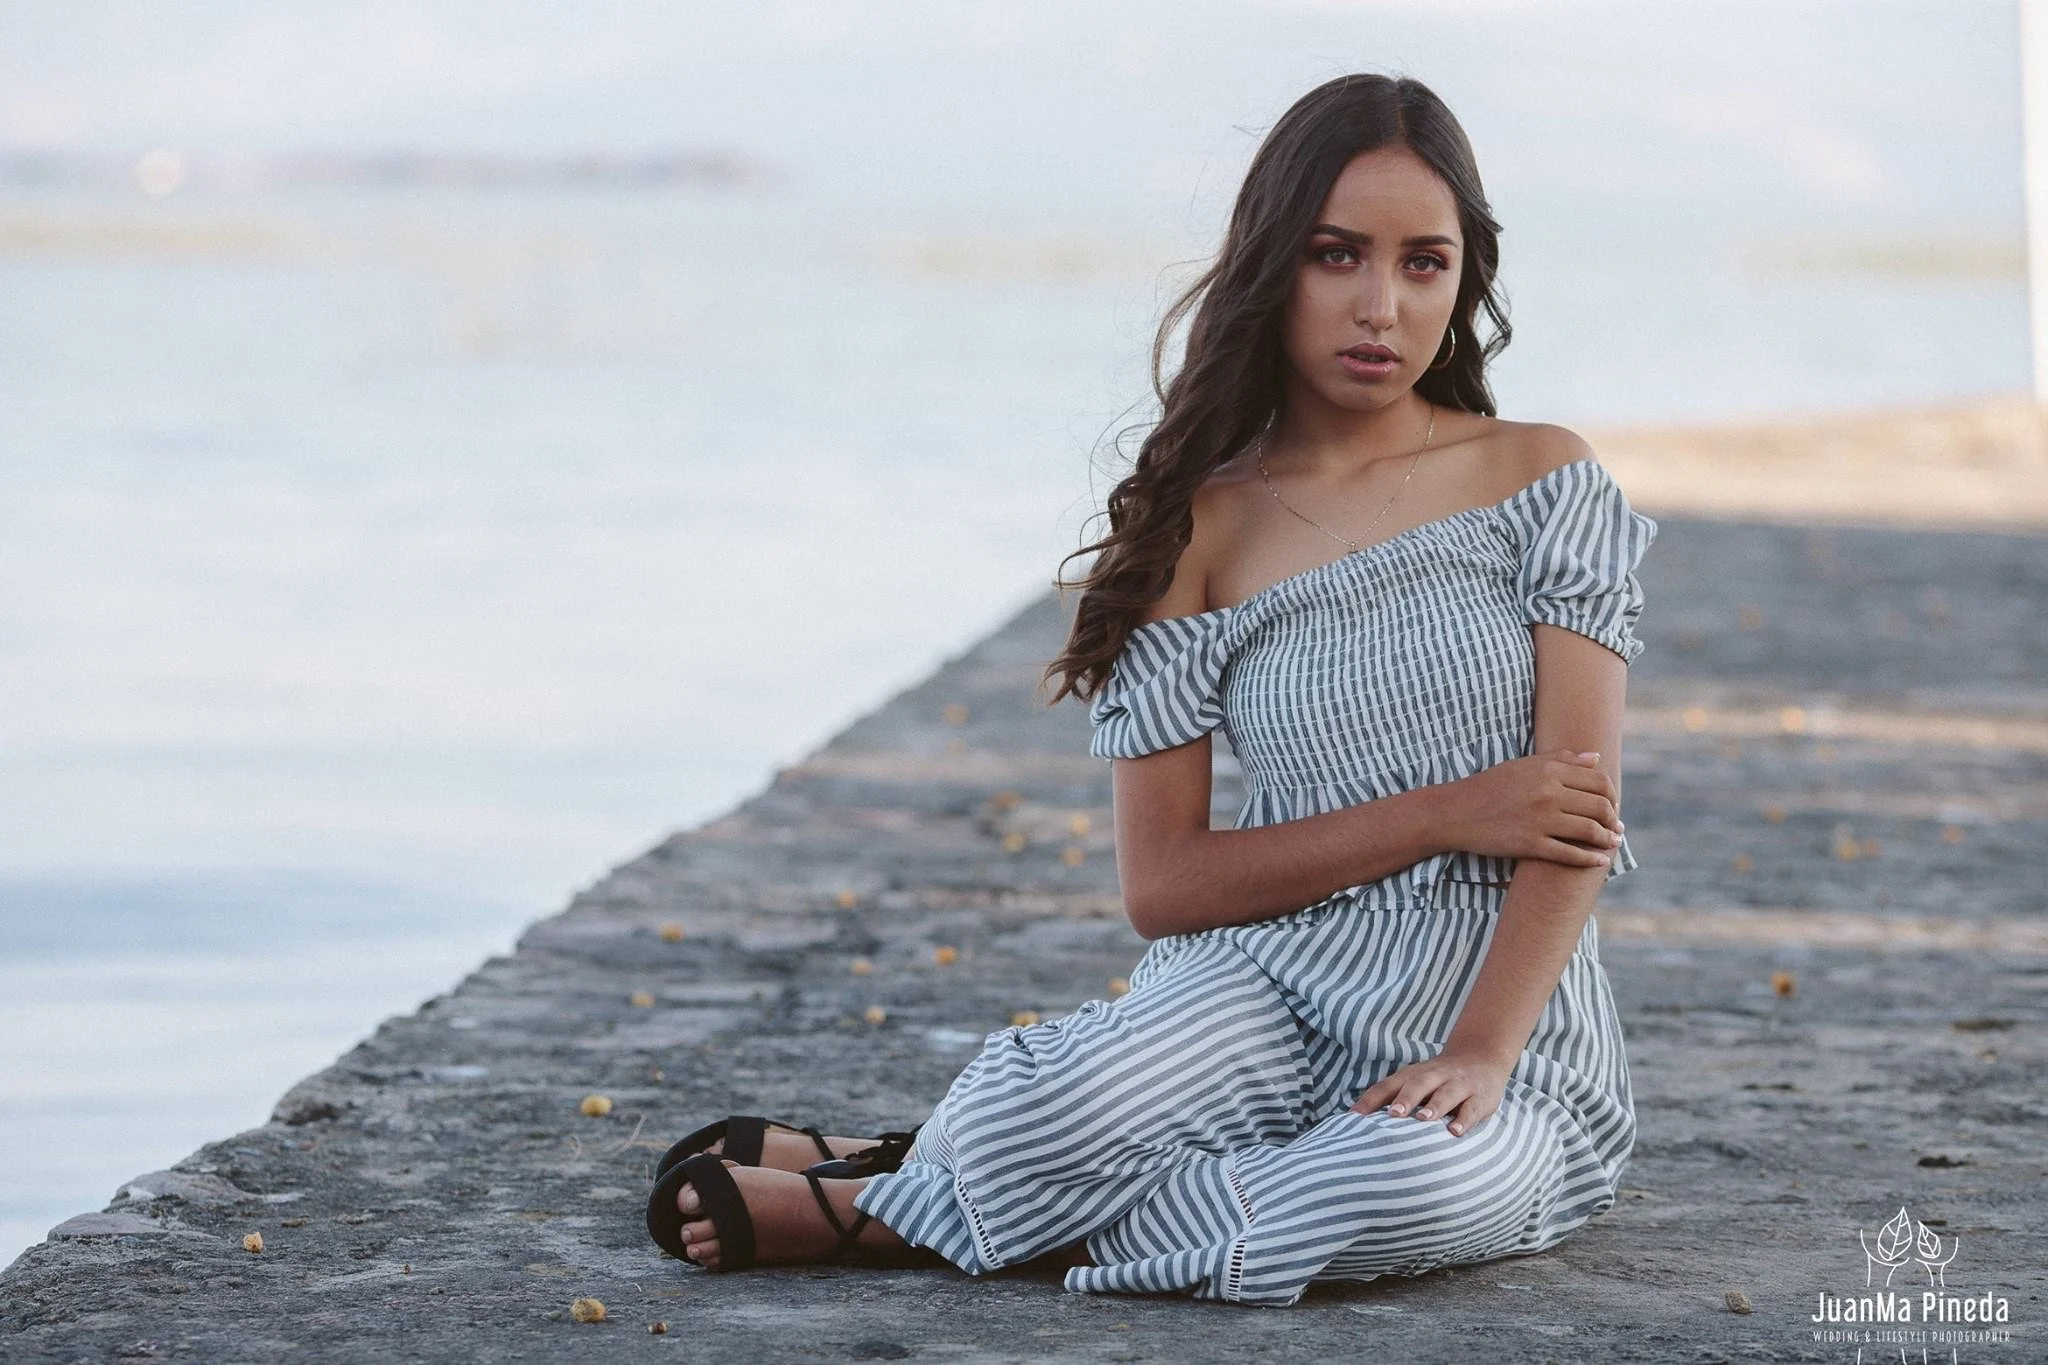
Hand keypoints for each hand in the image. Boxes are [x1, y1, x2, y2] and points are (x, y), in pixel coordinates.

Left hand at [1350, 1048, 1513, 1137]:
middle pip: (1418, 1084)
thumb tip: (1351, 1118)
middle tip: (1393, 1114)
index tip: (1354, 1117)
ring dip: (1434, 1106)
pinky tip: (1455, 1132)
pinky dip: (1464, 1120)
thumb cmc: (1436, 1080)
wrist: (1481, 1058)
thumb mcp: (1413, 1083)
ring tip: (1423, 1119)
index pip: (1388, 1086)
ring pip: (1445, 1094)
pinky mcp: (1480, 1097)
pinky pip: (1472, 1108)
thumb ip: (1388, 1098)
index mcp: (1413, 1075)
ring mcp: (1459, 1085)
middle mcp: (1434, 1077)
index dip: (1371, 1100)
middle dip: (1405, 1099)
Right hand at [1439, 749, 1620, 867]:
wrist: (1456, 812)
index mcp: (1548, 770)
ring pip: (1589, 831)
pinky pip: (1569, 854)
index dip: (1612, 795)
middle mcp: (1548, 793)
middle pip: (1598, 806)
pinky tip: (1600, 861)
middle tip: (1616, 827)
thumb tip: (1597, 758)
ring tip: (1613, 842)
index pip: (1598, 781)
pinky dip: (1590, 859)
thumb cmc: (1490, 786)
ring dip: (1607, 839)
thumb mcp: (1524, 764)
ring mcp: (1540, 820)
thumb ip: (1562, 759)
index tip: (1612, 804)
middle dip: (1613, 819)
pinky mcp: (1530, 844)